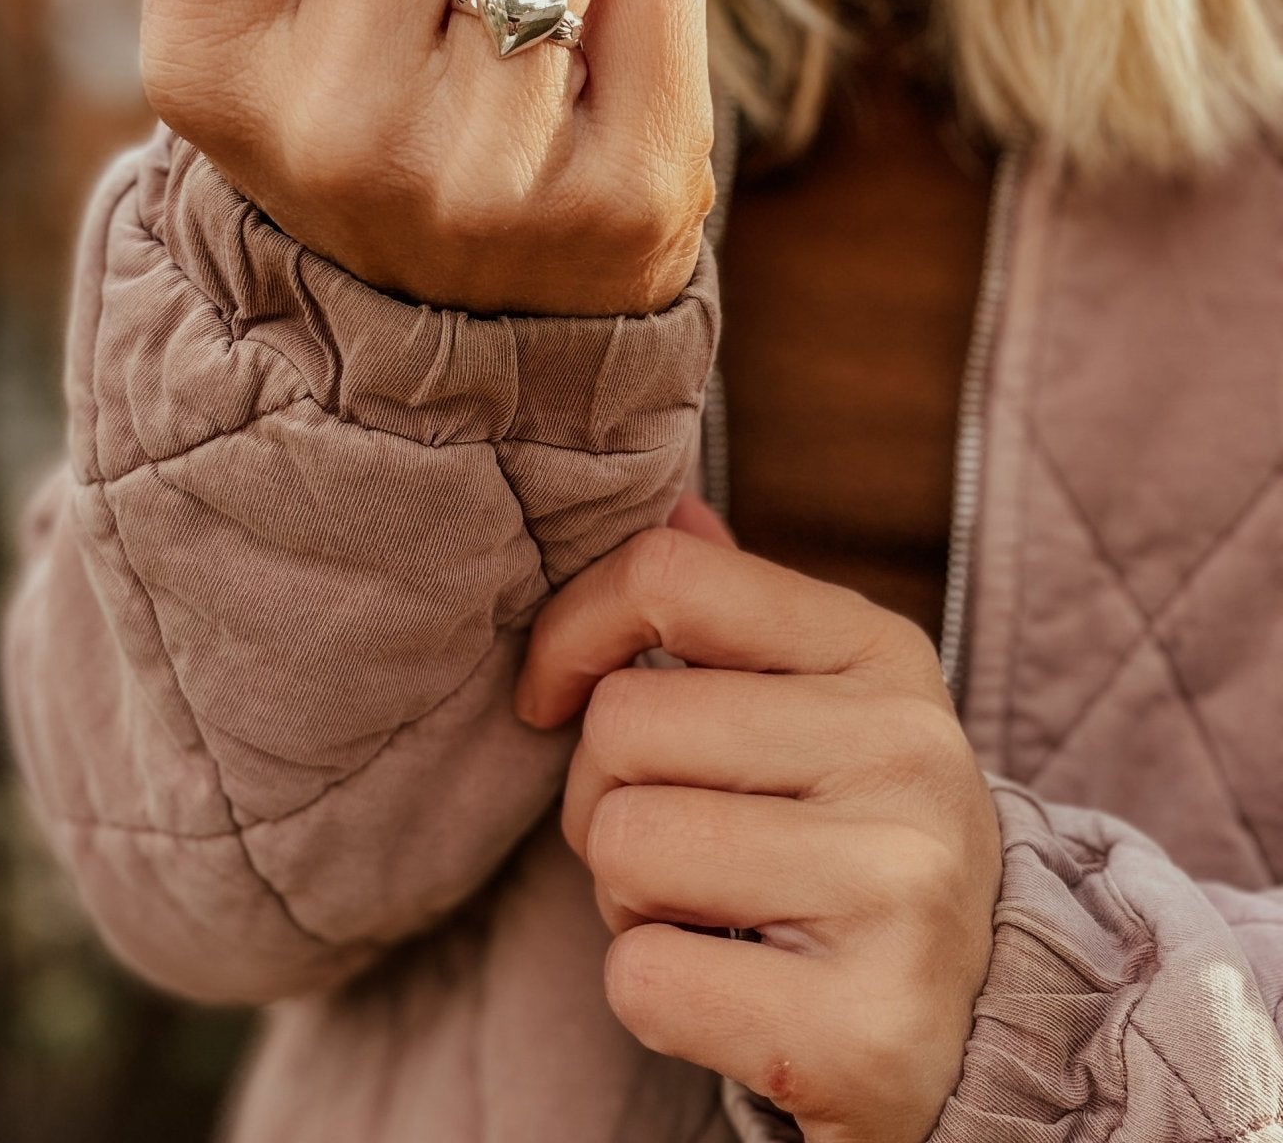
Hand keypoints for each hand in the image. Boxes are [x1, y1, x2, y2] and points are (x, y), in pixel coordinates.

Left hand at [515, 529, 1001, 1141]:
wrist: (982, 1026)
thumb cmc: (853, 840)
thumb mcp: (823, 705)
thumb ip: (739, 611)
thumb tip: (671, 506)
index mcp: (881, 653)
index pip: (667, 576)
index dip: (570, 632)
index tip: (553, 697)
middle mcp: (905, 753)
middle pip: (622, 725)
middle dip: (606, 798)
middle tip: (678, 847)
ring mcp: (898, 890)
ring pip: (625, 847)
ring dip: (629, 902)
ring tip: (715, 915)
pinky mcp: (864, 1029)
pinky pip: (643, 979)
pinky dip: (657, 995)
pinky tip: (736, 994)